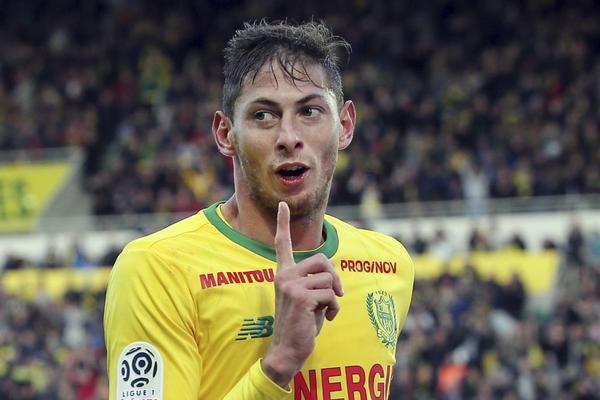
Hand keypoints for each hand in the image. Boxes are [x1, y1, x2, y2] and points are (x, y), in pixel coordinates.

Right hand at [262, 202, 343, 387]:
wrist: (288, 349)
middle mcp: (284, 276)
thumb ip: (315, 283)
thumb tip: (334, 280)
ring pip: (329, 279)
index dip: (283, 224)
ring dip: (334, 298)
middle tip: (336, 294)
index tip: (283, 205)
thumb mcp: (308, 298)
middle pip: (322, 260)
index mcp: (284, 273)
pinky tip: (324, 319)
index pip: (282, 244)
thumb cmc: (300, 324)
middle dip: (335, 277)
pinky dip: (333, 308)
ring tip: (324, 312)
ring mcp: (291, 285)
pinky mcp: (300, 297)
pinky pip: (330, 295)